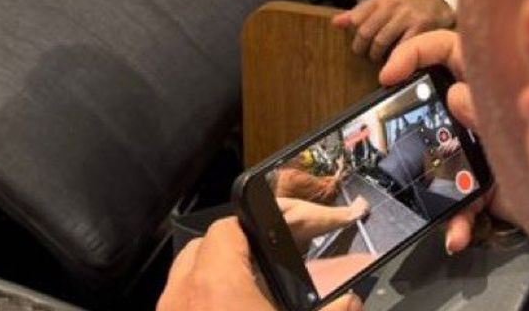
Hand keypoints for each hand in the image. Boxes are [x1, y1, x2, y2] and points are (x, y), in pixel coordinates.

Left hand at [158, 218, 361, 310]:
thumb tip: (351, 300)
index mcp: (217, 286)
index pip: (226, 229)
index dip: (252, 226)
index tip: (272, 237)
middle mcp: (183, 298)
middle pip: (199, 251)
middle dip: (228, 252)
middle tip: (259, 268)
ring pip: (182, 280)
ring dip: (209, 280)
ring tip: (242, 294)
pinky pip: (177, 306)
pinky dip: (197, 305)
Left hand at [333, 0, 454, 61]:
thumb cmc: (407, 1)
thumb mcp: (383, 0)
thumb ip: (360, 12)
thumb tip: (336, 23)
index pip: (356, 18)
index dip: (354, 36)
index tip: (357, 44)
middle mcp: (393, 3)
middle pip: (366, 32)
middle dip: (362, 48)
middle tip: (365, 55)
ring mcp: (407, 14)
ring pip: (381, 41)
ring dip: (377, 55)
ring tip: (379, 58)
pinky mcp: (422, 26)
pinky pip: (402, 47)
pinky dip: (396, 57)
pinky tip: (396, 59)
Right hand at [379, 30, 512, 253]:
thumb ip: (511, 100)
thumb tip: (460, 96)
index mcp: (492, 79)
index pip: (443, 49)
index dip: (412, 54)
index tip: (388, 77)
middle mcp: (478, 113)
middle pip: (432, 105)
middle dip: (423, 120)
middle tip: (428, 134)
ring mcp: (476, 152)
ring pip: (436, 161)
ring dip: (431, 181)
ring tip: (442, 193)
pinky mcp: (483, 188)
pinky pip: (459, 206)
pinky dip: (456, 223)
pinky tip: (456, 236)